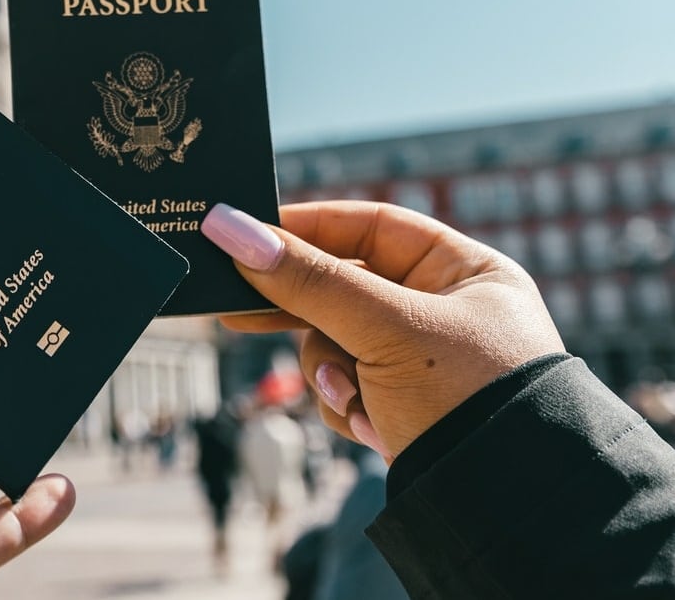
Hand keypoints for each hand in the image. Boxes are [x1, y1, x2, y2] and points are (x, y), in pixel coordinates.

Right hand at [201, 201, 564, 457]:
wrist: (504, 506)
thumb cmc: (468, 398)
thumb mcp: (385, 329)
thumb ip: (308, 280)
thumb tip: (230, 228)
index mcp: (464, 272)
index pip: (371, 227)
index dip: (309, 228)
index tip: (247, 234)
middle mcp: (444, 310)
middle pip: (343, 289)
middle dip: (304, 313)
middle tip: (237, 311)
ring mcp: (421, 362)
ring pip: (334, 343)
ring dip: (331, 373)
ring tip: (353, 398)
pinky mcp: (402, 406)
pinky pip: (345, 387)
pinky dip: (347, 405)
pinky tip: (372, 427)